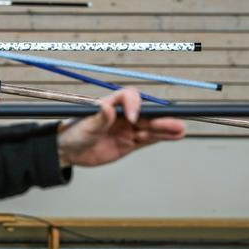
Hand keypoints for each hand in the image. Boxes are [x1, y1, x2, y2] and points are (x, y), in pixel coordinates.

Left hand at [57, 88, 184, 167]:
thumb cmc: (73, 133)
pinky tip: (174, 136)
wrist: (68, 151)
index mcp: (110, 104)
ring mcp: (127, 129)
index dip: (134, 104)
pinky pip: (148, 139)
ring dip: (165, 128)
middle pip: (145, 113)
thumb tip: (106, 107)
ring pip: (150, 127)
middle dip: (159, 118)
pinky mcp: (129, 143)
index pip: (128, 97)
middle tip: (174, 122)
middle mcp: (122, 115)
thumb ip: (98, 119)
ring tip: (180, 130)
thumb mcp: (83, 126)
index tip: (132, 118)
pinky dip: (161, 138)